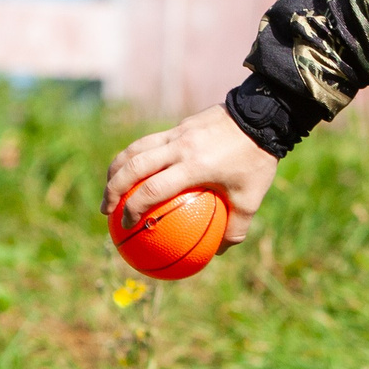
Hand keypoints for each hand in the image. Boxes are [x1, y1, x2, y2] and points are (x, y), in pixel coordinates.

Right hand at [102, 104, 278, 250]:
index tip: (127, 225)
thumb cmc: (257, 160)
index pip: (152, 189)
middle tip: (106, 210)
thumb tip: (218, 252)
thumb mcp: (252, 198)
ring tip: (109, 188)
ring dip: (116, 168)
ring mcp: (176, 133)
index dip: (134, 208)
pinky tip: (133, 171)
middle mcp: (179, 147)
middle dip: (112, 188)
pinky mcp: (179, 126)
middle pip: (132, 167)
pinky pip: (148, 141)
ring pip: (134, 150)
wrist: (263, 116)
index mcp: (195, 166)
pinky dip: (134, 156)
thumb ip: (236, 227)